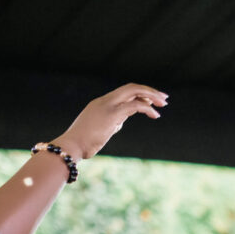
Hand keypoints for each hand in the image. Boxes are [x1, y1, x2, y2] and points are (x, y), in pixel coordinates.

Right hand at [52, 83, 168, 161]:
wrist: (71, 146)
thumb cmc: (81, 144)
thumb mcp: (99, 130)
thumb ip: (110, 123)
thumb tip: (119, 124)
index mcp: (100, 103)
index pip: (124, 93)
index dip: (140, 95)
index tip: (152, 101)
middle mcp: (104, 101)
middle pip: (130, 87)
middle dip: (149, 90)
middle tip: (164, 98)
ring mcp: (108, 105)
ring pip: (134, 91)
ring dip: (151, 96)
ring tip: (163, 104)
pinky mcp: (112, 114)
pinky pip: (134, 105)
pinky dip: (147, 108)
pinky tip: (155, 115)